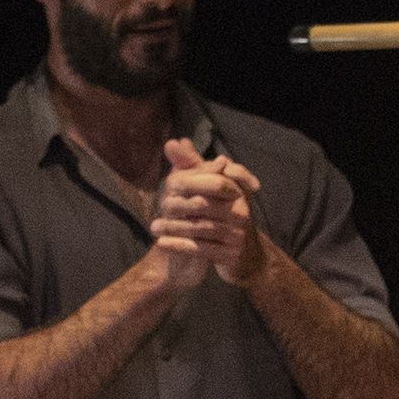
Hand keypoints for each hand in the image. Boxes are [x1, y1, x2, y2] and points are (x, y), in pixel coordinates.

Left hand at [151, 139, 265, 284]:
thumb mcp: (210, 188)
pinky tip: (161, 243)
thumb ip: (192, 165)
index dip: (192, 181)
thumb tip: (174, 142)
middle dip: (179, 205)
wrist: (244, 256)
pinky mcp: (231, 254)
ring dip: (174, 228)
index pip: (216, 181)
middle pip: (205, 205)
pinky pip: (201, 249)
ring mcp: (237, 234)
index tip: (170, 184)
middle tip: (160, 208)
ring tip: (154, 227)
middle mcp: (241, 210)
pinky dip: (179, 246)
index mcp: (238, 190)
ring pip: (200, 228)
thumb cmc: (222, 215)